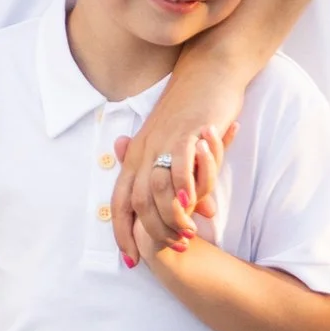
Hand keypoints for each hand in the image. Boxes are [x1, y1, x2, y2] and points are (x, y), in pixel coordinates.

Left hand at [112, 64, 237, 265]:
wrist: (209, 72)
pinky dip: (183, 190)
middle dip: (148, 232)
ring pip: (153, 190)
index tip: (132, 258)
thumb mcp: (181, 148)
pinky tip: (193, 205)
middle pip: (134, 201)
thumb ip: (184, 181)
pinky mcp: (184, 134)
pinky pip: (178, 167)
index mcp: (137, 153)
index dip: (122, 231)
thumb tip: (197, 211)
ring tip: (186, 235)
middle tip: (170, 251)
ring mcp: (162, 142)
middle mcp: (143, 149)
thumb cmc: (196, 111)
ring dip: (168, 217)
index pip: (120, 200)